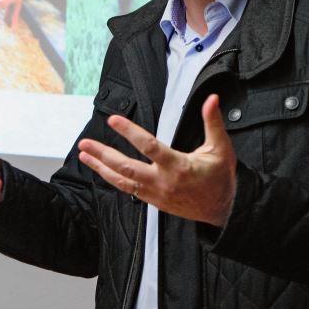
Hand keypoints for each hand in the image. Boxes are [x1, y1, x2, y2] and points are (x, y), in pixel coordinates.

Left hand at [77, 94, 235, 226]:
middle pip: (126, 167)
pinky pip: (128, 189)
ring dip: (101, 167)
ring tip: (84, 155)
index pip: (149, 146)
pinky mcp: (153, 201)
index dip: (129, 132)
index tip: (114, 120)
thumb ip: (213, 121)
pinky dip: (112, 179)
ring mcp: (156, 193)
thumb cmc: (221, 177)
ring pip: (122, 180)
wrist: (224, 209)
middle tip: (85, 143)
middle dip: (103, 154)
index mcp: (178, 166)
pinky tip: (101, 170)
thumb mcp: (220, 147)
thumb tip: (211, 99)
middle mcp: (163, 181)